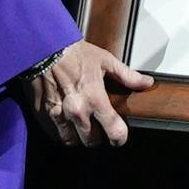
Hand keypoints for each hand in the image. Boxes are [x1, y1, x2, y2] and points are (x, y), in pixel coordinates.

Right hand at [29, 39, 153, 147]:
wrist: (44, 47)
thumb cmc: (74, 52)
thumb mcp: (106, 61)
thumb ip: (127, 76)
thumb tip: (146, 83)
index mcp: (95, 99)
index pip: (113, 131)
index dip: (119, 138)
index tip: (119, 138)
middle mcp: (77, 111)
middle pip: (91, 141)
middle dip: (96, 138)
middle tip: (98, 129)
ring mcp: (58, 114)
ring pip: (70, 140)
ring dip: (76, 137)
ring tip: (80, 128)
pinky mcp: (42, 113)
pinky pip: (52, 132)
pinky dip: (59, 130)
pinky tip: (63, 122)